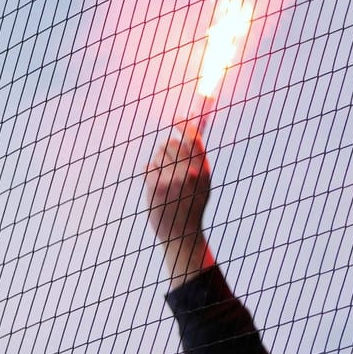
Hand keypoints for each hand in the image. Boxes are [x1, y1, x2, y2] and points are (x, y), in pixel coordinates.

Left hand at [144, 124, 210, 247]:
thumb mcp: (202, 183)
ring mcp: (174, 179)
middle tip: (169, 170)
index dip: (184, 125)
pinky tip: (156, 191)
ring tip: (166, 184)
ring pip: (157, 155)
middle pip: (170, 143)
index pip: (194, 138)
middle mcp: (190, 172)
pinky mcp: (158, 186)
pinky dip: (149, 176)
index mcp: (204, 170)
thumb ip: (199, 158)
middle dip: (165, 152)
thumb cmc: (190, 207)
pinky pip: (148, 168)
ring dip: (157, 166)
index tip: (176, 118)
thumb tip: (196, 131)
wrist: (181, 235)